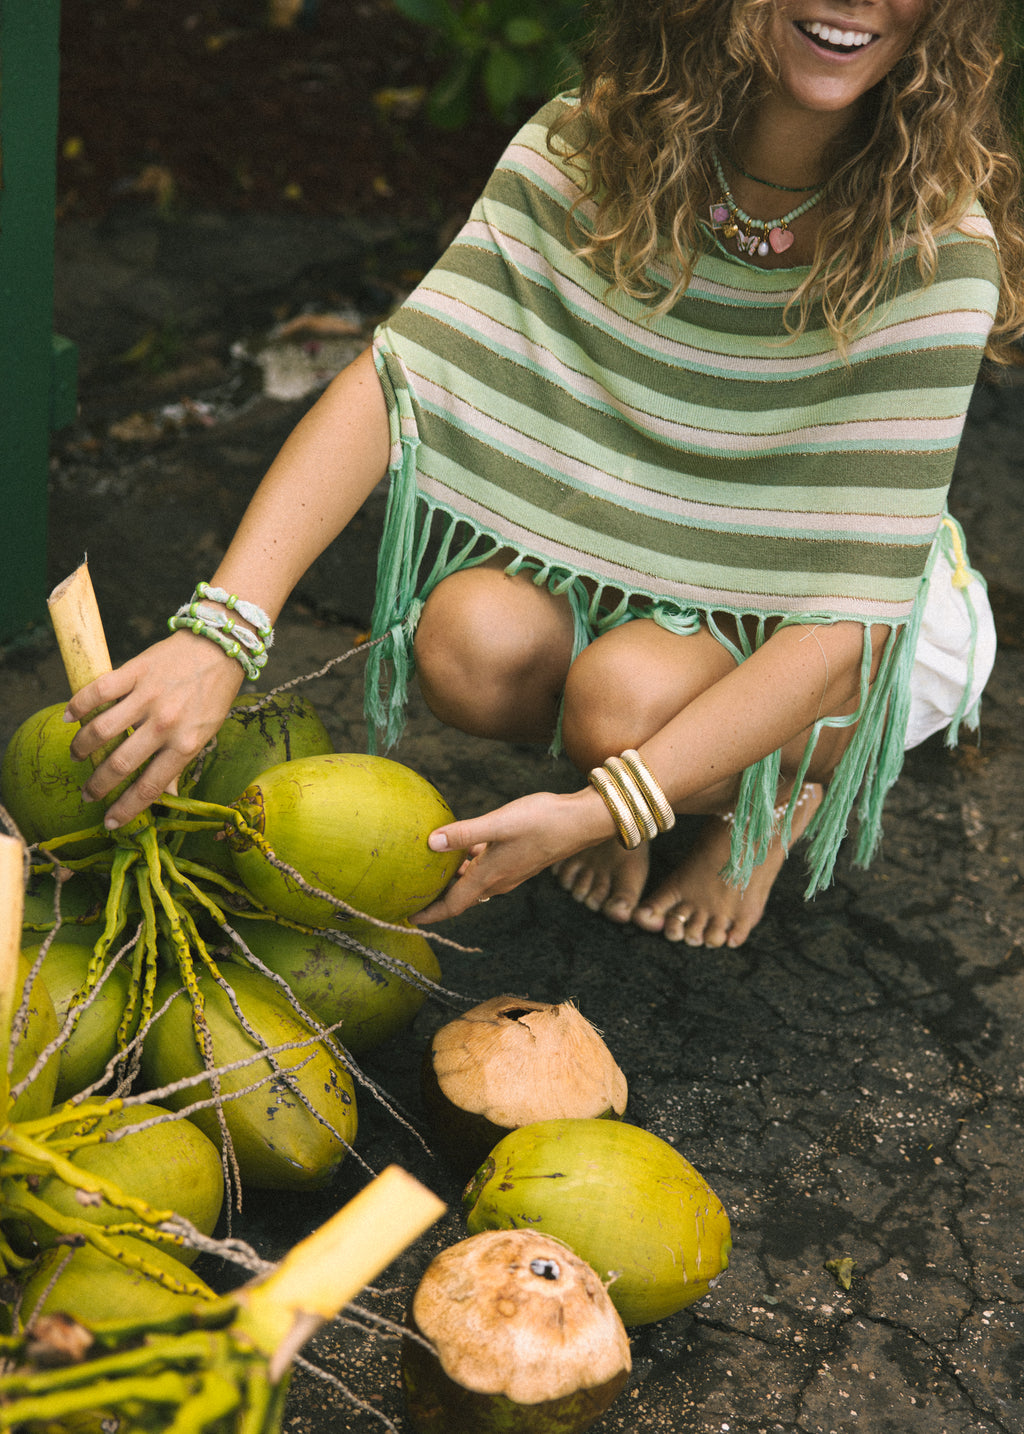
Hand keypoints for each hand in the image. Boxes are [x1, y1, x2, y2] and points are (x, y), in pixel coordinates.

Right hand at [64, 630, 245, 826]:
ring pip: (102, 730)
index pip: (151, 787)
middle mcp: (166, 724)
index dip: (127, 809)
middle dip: (98, 786)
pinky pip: (98, 691)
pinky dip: (79, 706)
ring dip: (82, 748)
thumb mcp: (207, 733)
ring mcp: (148, 696)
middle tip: (88, 793)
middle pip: (121, 764)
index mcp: (186, 744)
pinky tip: (70, 717)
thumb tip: (167, 796)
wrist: (220, 646)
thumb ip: (182, 762)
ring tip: (77, 756)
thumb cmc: (214, 693)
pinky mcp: (135, 671)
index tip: (110, 822)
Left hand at [412, 787, 613, 923]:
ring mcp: (510, 872)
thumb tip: (430, 842)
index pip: (453, 905)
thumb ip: (464, 833)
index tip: (408, 918)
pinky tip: (464, 846)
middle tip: (413, 894)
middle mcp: (499, 880)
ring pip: (474, 883)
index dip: (430, 914)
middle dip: (437, 899)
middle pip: (461, 897)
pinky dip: (470, 864)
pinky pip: (487, 869)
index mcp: (490, 876)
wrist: (581, 821)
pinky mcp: (518, 860)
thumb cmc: (542, 820)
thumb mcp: (499, 823)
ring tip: (431, 872)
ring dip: (454, 881)